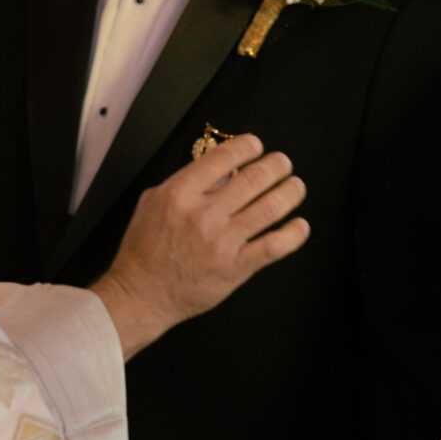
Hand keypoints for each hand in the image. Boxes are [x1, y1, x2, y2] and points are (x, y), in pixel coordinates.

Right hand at [89, 133, 308, 357]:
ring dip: (290, 192)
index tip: (256, 145)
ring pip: (270, 208)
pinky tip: (300, 226)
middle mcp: (203, 214)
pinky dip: (293, 234)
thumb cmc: (144, 250)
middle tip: (283, 163)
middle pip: (254, 178)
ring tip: (296, 186)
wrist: (140, 294)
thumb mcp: (152, 203)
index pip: (223, 157)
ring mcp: (221, 242)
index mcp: (180, 193)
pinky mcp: (235, 268)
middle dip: (276, 165)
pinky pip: (274, 246)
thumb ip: (182, 182)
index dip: (247, 146)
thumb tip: (215, 171)